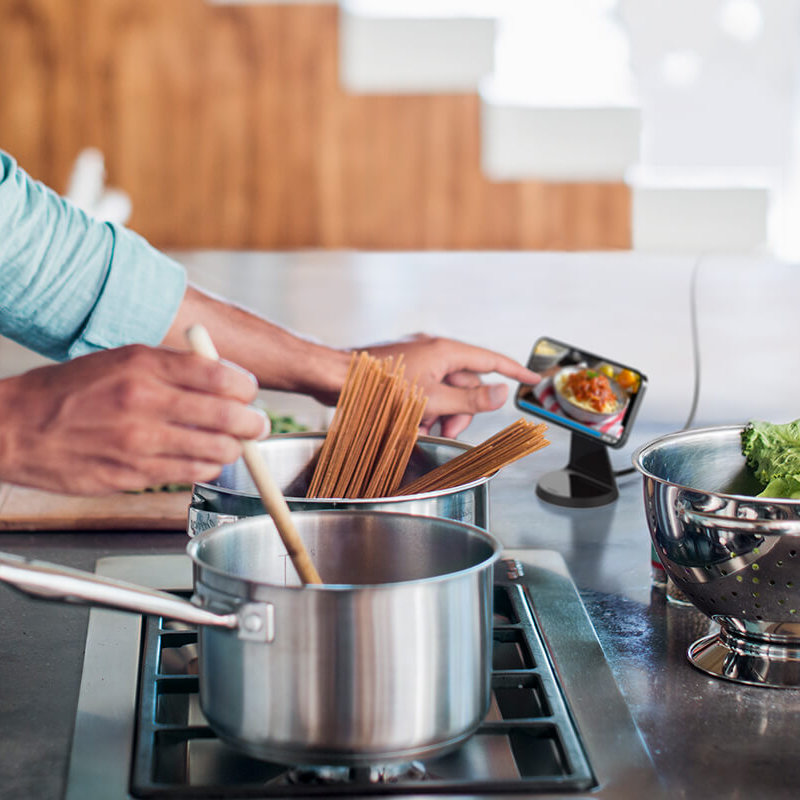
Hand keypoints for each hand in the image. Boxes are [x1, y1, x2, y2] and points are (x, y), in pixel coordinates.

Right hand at [0, 345, 267, 494]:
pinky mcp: (133, 474)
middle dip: (253, 422)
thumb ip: (173, 367)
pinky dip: (208, 467)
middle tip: (258, 424)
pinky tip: (204, 459)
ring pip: (217, 450)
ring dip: (234, 448)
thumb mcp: (121, 360)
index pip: (221, 375)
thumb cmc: (70, 391)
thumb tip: (224, 379)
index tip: (248, 392)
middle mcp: (145, 402)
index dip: (245, 387)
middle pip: (228, 415)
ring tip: (234, 443)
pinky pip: (191, 473)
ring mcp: (140, 442)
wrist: (15, 428)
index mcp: (144, 366)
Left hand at [364, 334, 540, 437]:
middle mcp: (434, 350)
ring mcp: (417, 359)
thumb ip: (470, 400)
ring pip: (445, 391)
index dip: (515, 371)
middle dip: (461, 411)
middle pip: (466, 384)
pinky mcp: (403, 369)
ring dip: (440, 414)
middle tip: (446, 430)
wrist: (336, 376)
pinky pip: (426, 389)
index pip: (491, 360)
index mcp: (445, 350)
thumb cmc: (379, 386)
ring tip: (422, 430)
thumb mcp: (431, 399)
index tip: (533, 379)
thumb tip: (503, 393)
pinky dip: (424, 408)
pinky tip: (410, 424)